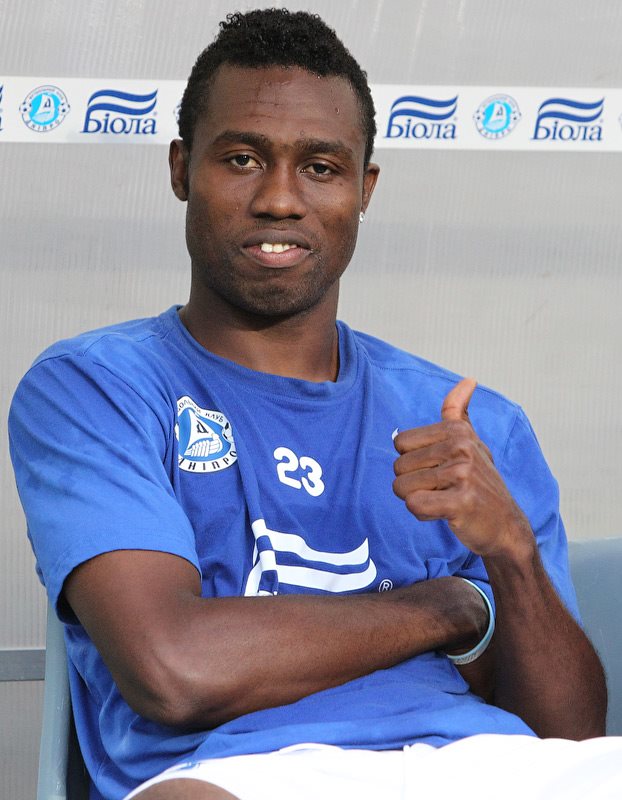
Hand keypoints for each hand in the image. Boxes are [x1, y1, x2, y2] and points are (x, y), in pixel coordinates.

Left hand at [392, 379, 532, 558]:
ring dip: (418, 500)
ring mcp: (463, 474)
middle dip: (413, 484)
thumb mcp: (472, 442)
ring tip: (445, 501)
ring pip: (402, 488)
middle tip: (443, 490)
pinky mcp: (462, 502)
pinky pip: (414, 505)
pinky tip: (445, 514)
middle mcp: (461, 447)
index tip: (438, 470)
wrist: (506, 526)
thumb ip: (459, 412)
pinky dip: (423, 515)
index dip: (413, 462)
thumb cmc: (481, 484)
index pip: (400, 443)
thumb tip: (469, 380)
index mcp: (458, 430)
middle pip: (398, 467)